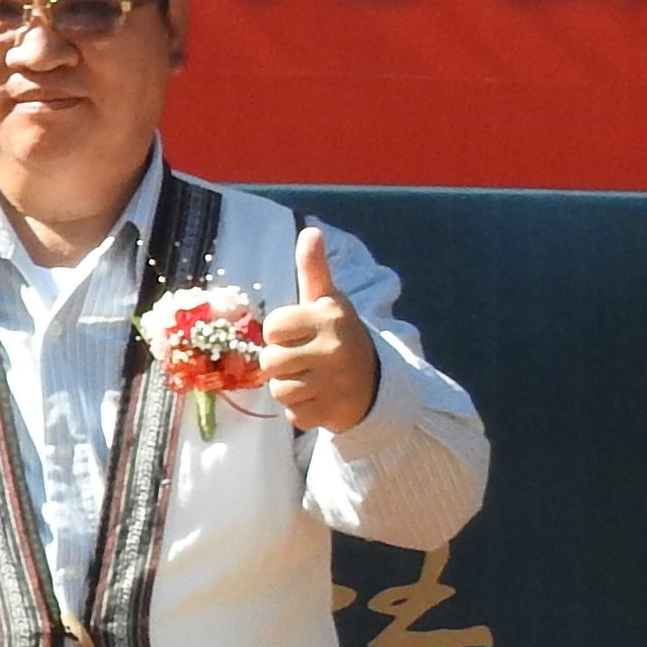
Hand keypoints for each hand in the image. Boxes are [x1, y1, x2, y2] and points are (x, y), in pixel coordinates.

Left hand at [260, 225, 380, 434]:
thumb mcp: (328, 301)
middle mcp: (334, 348)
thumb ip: (313, 270)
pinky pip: (294, 415)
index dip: (279, 333)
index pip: (272, 327)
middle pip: (270, 362)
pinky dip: (301, 411)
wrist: (376, 381)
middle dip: (280, 363)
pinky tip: (320, 398)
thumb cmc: (338, 335)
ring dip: (289, 388)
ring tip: (310, 379)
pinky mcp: (335, 412)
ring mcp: (336, 382)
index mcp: (328, 316)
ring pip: (279, 391)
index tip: (297, 333)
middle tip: (302, 360)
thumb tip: (310, 230)